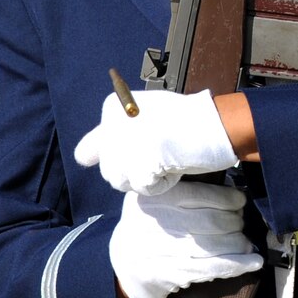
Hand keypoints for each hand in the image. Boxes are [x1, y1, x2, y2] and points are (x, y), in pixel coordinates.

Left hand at [73, 87, 237, 195]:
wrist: (214, 123)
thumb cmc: (187, 119)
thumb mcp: (144, 113)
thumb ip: (115, 131)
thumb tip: (83, 156)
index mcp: (111, 109)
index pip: (88, 151)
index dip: (118, 157)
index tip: (142, 147)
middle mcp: (111, 125)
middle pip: (108, 170)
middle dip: (132, 170)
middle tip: (160, 154)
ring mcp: (125, 147)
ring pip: (122, 182)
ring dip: (146, 178)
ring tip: (167, 158)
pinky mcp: (140, 165)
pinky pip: (144, 189)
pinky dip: (162, 184)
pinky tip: (175, 164)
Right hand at [108, 180, 259, 297]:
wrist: (122, 264)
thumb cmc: (147, 227)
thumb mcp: (154, 199)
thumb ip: (182, 188)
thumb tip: (229, 188)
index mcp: (157, 198)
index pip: (202, 193)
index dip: (229, 198)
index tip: (239, 201)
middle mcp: (159, 222)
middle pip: (213, 220)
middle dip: (236, 222)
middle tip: (241, 223)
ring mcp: (163, 250)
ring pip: (215, 244)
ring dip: (239, 244)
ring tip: (246, 244)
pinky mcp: (170, 273)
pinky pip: (211, 267)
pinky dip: (237, 264)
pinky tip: (254, 262)